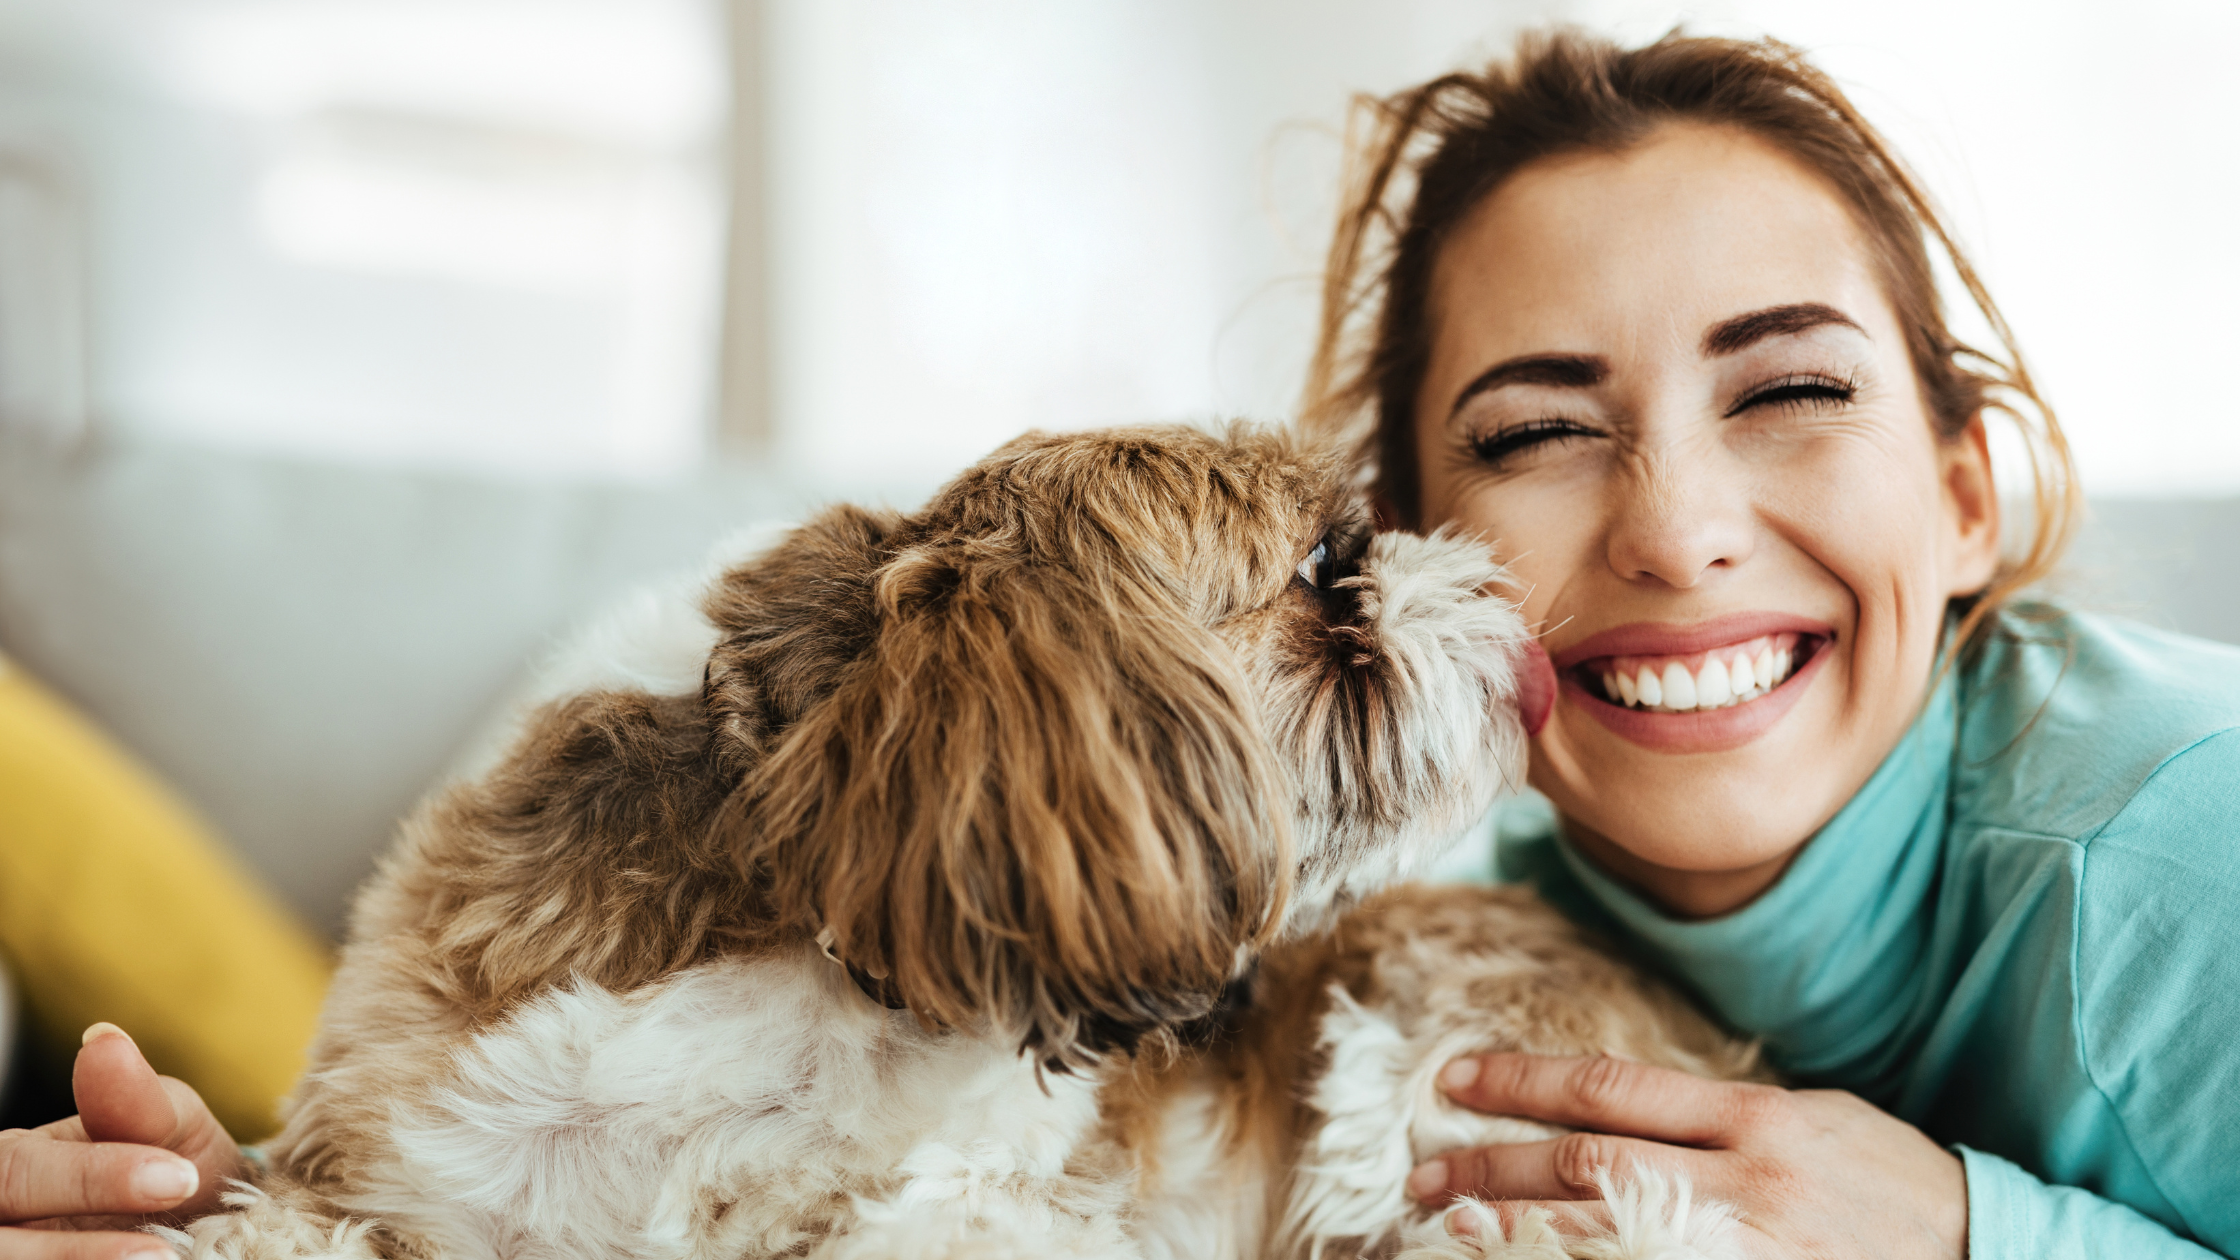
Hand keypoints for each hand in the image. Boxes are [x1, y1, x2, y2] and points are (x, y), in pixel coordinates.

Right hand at [0, 1024, 248, 1258]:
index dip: (92, 1179)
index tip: (181, 1178)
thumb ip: (136, 1099)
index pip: (19, 1168)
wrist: (201, 1226)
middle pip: (2, 1242)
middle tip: (164, 1253)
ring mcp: (10, 1251)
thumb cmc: (174, 1165)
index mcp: (12, 1162)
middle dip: (74, 1249)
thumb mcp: (169, 1125)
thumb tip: (103, 1040)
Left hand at [1407, 1053, 1966, 1259]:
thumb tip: (1612, 1108)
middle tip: (1421, 1174)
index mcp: (1758, 1120)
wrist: (1984, 1255)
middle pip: (1587, 1164)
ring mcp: (1747, 1252)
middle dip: (1492, 1167)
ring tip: (1442, 1228)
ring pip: (1601, 1231)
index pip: (1612, 1088)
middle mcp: (1745, 1184)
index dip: (1523, 1081)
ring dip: (1511, 1231)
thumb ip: (1717, 1115)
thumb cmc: (1891, 1184)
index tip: (1454, 1080)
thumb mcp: (1813, 1117)